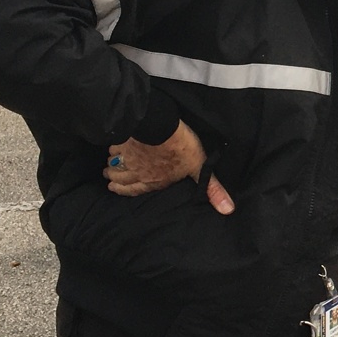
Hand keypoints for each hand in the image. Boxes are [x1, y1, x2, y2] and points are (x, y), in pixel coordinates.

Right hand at [105, 121, 233, 214]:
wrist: (160, 127)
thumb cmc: (180, 148)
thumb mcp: (199, 168)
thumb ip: (212, 189)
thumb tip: (228, 210)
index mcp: (153, 181)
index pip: (134, 190)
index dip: (123, 190)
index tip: (114, 187)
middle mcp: (137, 172)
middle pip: (120, 177)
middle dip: (115, 177)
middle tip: (109, 175)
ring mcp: (127, 156)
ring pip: (115, 164)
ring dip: (112, 165)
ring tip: (109, 164)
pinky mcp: (123, 141)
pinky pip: (113, 147)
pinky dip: (112, 149)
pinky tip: (113, 147)